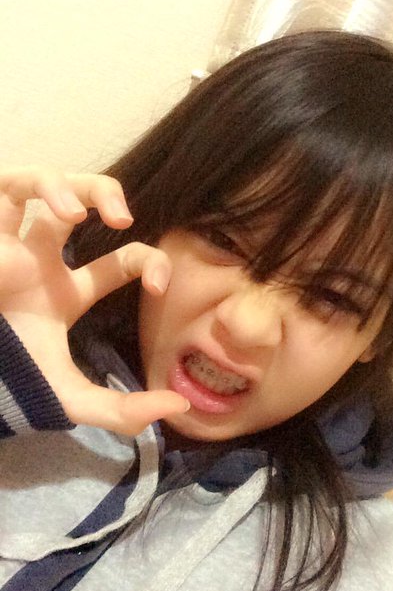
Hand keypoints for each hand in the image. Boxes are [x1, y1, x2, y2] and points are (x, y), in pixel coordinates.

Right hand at [0, 167, 188, 434]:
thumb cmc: (11, 383)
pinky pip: (0, 187)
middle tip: (123, 218)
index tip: (158, 286)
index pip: (117, 260)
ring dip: (59, 182)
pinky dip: (32, 189)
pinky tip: (47, 217)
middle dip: (102, 190)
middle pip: (73, 202)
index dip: (148, 263)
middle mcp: (34, 260)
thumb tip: (177, 404)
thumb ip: (122, 409)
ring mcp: (4, 243)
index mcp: (63, 292)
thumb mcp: (71, 399)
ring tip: (76, 213)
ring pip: (27, 181)